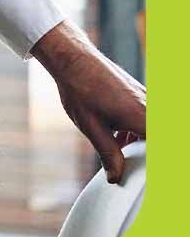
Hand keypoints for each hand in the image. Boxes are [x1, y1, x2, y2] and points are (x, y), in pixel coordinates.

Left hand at [32, 21, 146, 183]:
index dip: (154, 165)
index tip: (149, 177)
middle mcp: (152, 108)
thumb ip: (108, 155)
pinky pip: (146, 118)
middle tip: (131, 168)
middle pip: (156, 139)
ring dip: (141, 143)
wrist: (73, 60)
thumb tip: (116, 176)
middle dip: (147, 156)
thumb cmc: (81, 90)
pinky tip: (118, 138)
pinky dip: (136, 130)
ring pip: (151, 129)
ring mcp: (147, 100)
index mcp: (145, 119)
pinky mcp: (140, 95)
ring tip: (121, 154)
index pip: (162, 150)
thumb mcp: (92, 128)